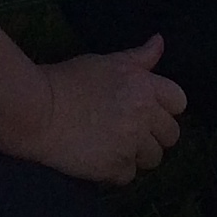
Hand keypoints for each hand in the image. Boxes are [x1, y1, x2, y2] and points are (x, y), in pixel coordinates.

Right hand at [24, 39, 184, 183]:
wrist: (37, 111)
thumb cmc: (68, 81)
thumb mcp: (105, 62)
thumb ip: (138, 57)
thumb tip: (160, 41)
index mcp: (143, 86)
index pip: (179, 102)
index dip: (165, 107)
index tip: (147, 110)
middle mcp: (143, 115)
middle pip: (171, 135)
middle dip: (153, 134)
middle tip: (129, 130)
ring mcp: (131, 144)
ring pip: (153, 159)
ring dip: (137, 154)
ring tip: (113, 144)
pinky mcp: (116, 168)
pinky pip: (129, 176)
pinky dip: (116, 170)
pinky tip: (99, 157)